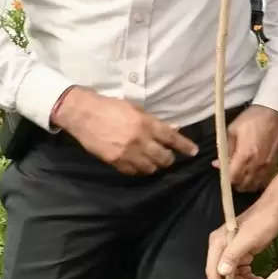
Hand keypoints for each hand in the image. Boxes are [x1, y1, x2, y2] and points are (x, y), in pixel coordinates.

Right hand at [52, 87, 198, 176]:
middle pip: (164, 158)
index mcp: (146, 123)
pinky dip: (139, 169)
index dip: (185, 146)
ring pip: (150, 168)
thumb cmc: (110, 107)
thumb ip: (154, 121)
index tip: (194, 152)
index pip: (172, 138)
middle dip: (169, 158)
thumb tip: (173, 128)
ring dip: (155, 165)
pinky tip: (138, 163)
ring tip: (153, 160)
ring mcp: (127, 153)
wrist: (83, 114)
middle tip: (168, 156)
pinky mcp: (115, 162)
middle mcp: (139, 140)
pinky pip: (134, 172)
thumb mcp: (135, 109)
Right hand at [206, 194, 277, 278]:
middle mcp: (220, 248)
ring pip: (232, 275)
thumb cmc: (262, 223)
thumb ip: (232, 255)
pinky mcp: (240, 253)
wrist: (275, 212)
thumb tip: (221, 272)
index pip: (212, 270)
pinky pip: (240, 271)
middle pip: (222, 274)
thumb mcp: (247, 239)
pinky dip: (248, 277)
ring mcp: (230, 251)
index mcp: (218, 243)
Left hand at [219, 104, 277, 191]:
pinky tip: (254, 174)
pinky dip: (258, 182)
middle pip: (243, 186)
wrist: (275, 112)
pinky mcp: (276, 164)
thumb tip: (217, 164)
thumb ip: (225, 150)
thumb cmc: (252, 119)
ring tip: (243, 175)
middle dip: (235, 182)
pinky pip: (265, 181)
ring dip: (246, 184)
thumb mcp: (232, 130)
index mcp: (245, 155)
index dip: (225, 178)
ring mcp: (268, 166)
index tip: (223, 172)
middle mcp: (257, 164)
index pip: (232, 178)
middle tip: (232, 173)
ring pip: (255, 186)